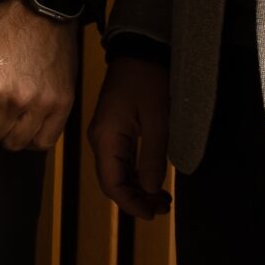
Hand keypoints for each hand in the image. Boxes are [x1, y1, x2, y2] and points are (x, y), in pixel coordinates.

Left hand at [0, 0, 78, 150]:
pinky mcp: (62, 103)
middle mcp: (15, 98)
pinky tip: (30, 126)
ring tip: (11, 120)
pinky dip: (36, 138)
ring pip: (18, 143)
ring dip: (13, 134)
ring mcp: (41, 103)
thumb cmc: (5, 27)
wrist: (42, 10)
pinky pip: (45, 141)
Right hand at [88, 48, 171, 220]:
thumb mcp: (157, 119)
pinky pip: (120, 160)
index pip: (112, 183)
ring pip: (116, 173)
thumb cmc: (150, 80)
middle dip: (136, 198)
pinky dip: (136, 174)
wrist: (140, 50)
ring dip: (137, 188)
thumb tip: (150, 189)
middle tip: (164, 207)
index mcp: (106, 138)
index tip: (153, 214)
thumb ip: (152, 156)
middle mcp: (100, 139)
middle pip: (112, 181)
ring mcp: (105, 134)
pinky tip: (153, 179)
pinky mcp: (113, 129)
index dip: (131, 204)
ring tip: (163, 198)